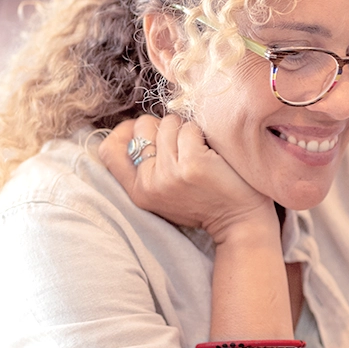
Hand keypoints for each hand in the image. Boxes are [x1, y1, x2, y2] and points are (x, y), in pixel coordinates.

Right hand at [99, 114, 275, 242]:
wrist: (239, 224)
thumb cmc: (205, 203)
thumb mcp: (164, 194)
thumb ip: (146, 169)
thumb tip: (136, 128)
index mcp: (137, 192)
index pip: (109, 149)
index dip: (126, 130)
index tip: (149, 132)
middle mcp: (149, 183)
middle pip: (142, 127)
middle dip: (163, 126)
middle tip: (183, 143)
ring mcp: (170, 173)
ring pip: (168, 124)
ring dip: (186, 129)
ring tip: (200, 150)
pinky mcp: (193, 164)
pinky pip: (191, 128)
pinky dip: (203, 134)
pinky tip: (212, 153)